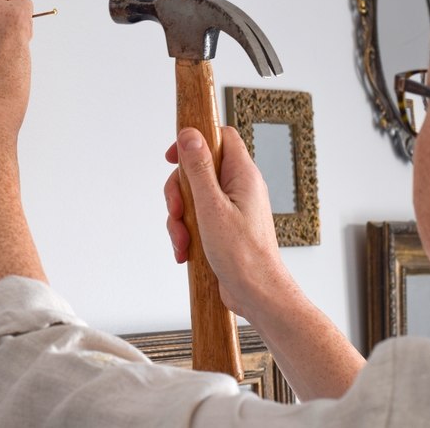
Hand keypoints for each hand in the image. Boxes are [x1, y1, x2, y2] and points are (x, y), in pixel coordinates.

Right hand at [163, 126, 288, 319]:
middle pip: (198, 169)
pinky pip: (197, 218)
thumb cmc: (243, 255)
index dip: (194, 140)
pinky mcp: (224, 226)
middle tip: (177, 211)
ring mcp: (231, 208)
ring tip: (183, 240)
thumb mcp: (211, 206)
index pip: (220, 137)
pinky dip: (187, 232)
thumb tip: (190, 135)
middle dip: (179, 192)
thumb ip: (198, 168)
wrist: (257, 294)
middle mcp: (239, 188)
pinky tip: (186, 250)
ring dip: (180, 218)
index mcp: (243, 176)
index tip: (172, 157)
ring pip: (193, 197)